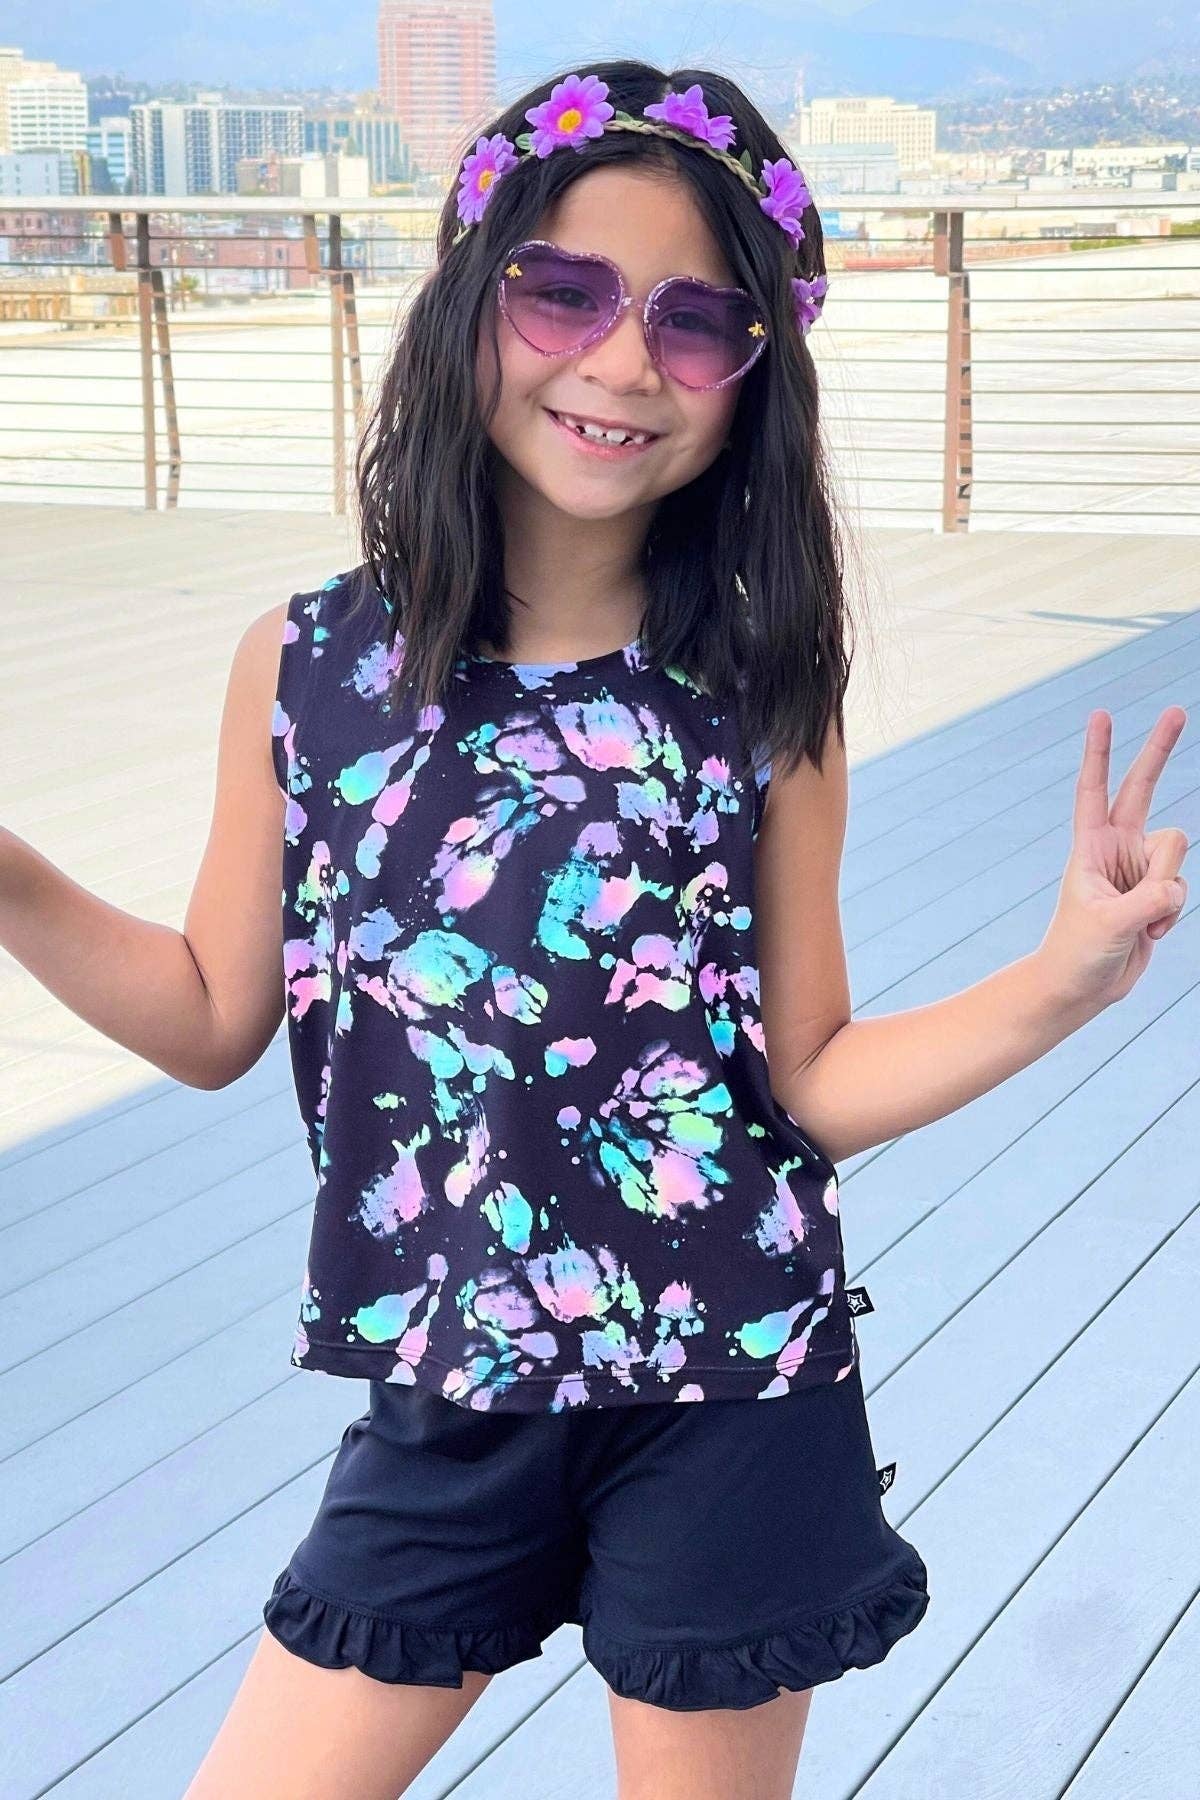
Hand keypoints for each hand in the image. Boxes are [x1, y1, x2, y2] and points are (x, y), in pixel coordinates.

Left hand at [1038, 706, 1188, 1012]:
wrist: (1082, 987)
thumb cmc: (1078, 953)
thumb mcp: (1110, 924)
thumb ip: (1148, 899)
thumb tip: (1175, 885)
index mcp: (1090, 846)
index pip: (1094, 789)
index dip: (1100, 753)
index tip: (1102, 715)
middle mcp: (1117, 848)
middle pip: (1144, 787)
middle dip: (1160, 749)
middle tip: (1176, 710)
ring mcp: (1140, 867)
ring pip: (1177, 853)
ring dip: (1167, 891)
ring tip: (1139, 921)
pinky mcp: (1158, 891)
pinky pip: (1183, 887)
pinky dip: (1172, 913)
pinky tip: (1149, 934)